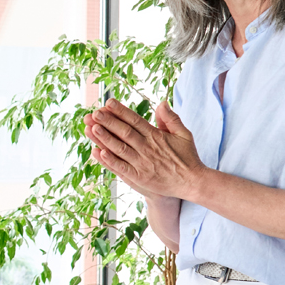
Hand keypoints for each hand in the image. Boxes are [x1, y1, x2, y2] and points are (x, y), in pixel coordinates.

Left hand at [83, 99, 205, 199]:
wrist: (193, 182)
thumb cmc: (187, 157)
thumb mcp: (184, 134)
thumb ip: (171, 118)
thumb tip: (161, 102)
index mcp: (156, 136)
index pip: (135, 120)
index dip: (120, 111)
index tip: (108, 103)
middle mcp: (147, 148)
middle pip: (124, 132)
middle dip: (108, 122)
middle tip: (94, 113)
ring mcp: (142, 163)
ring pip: (120, 148)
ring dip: (105, 138)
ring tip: (91, 128)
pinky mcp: (139, 178)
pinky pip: (121, 168)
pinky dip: (109, 161)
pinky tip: (98, 152)